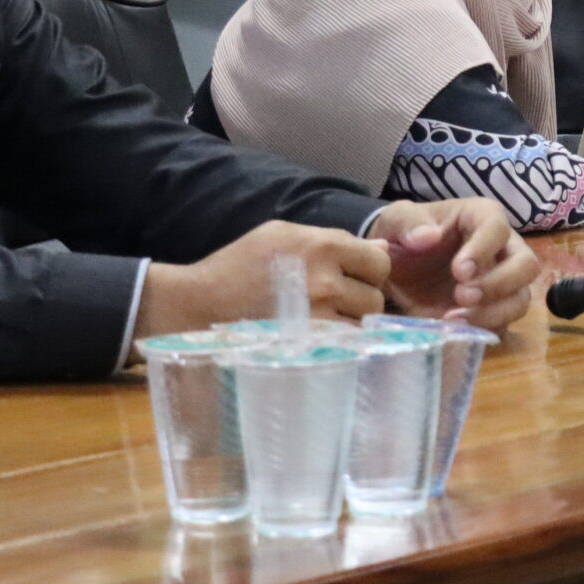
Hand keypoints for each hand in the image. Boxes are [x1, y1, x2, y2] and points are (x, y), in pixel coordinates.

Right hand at [133, 220, 391, 349]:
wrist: (197, 306)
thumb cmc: (241, 265)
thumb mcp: (284, 235)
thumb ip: (335, 240)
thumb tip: (385, 251)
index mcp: (321, 246)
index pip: (379, 262)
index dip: (369, 270)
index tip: (352, 276)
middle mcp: (325, 281)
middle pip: (375, 297)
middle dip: (359, 299)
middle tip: (334, 301)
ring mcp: (318, 318)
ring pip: (362, 326)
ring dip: (349, 324)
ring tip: (322, 320)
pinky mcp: (307, 347)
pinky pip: (344, 347)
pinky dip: (336, 344)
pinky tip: (316, 337)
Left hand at [367, 198, 540, 332]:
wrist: (395, 267)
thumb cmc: (403, 235)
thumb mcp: (395, 220)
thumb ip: (407, 223)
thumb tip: (427, 236)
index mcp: (481, 217)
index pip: (497, 227)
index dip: (484, 249)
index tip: (459, 271)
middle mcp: (501, 248)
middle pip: (526, 264)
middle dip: (499, 283)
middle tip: (463, 296)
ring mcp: (501, 281)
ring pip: (521, 298)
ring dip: (495, 312)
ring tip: (454, 318)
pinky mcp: (491, 309)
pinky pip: (504, 323)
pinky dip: (483, 329)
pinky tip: (453, 330)